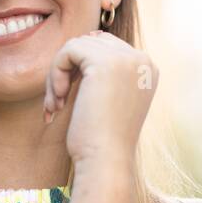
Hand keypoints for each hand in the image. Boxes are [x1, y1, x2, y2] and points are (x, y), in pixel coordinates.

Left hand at [44, 30, 159, 165]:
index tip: (67, 99)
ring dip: (57, 74)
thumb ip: (104, 72)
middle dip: (67, 70)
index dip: (79, 69)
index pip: (106, 47)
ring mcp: (127, 59)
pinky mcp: (105, 62)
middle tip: (55, 102)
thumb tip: (85, 39)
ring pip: (76, 45)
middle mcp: (142, 60)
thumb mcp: (108, 101)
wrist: (106, 163)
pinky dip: (55, 73)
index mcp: (146, 70)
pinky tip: (57, 100)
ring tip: (54, 104)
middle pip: (91, 42)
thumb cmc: (101, 142)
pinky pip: (68, 51)